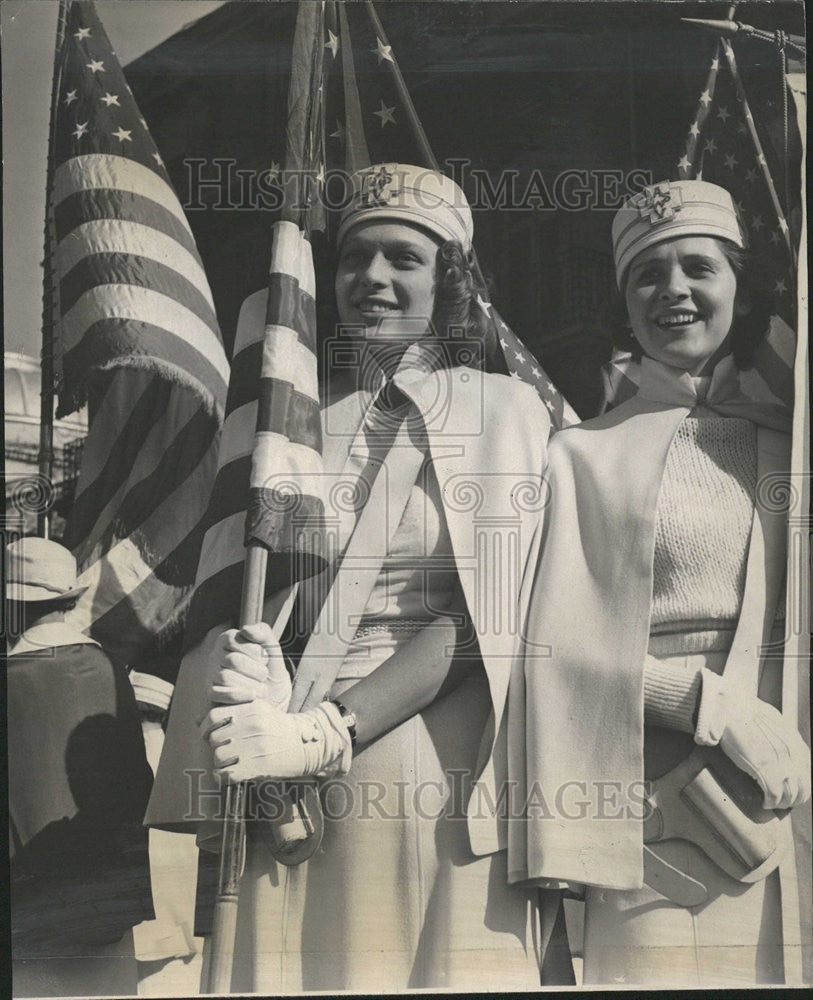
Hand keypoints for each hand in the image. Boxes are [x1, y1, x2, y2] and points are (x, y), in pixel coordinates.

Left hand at [200, 701, 351, 783]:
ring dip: (220, 763)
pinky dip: (223, 778)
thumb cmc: (282, 730)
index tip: (209, 735)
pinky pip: (227, 775)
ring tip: (230, 763)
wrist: (308, 746)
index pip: (214, 715)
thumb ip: (234, 713)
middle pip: (215, 738)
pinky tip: (230, 775)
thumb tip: (199, 720)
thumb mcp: (261, 712)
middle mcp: (252, 726)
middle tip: (225, 751)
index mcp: (252, 709)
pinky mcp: (258, 766)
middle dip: (216, 747)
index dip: (206, 727)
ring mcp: (255, 746)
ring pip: (219, 756)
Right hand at [207, 624, 290, 709]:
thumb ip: (263, 633)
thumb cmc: (271, 672)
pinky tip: (252, 697)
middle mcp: (216, 656)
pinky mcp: (212, 694)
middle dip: (256, 670)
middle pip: (233, 660)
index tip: (264, 660)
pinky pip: (218, 694)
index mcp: (228, 640)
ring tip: (262, 689)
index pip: (234, 640)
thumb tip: (246, 630)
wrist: (274, 699)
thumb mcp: (273, 650)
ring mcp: (212, 675)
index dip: (254, 651)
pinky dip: (239, 696)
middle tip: (264, 677)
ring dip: (251, 685)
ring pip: (226, 677)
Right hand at [696, 669, 810, 809]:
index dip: (801, 787)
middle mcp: (792, 755)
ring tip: (772, 803)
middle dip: (794, 799)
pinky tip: (764, 802)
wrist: (732, 707)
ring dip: (782, 804)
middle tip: (783, 802)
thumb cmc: (746, 711)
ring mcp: (779, 763)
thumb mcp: (774, 722)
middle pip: (803, 789)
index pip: (808, 774)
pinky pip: (774, 796)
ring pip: (790, 796)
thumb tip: (781, 744)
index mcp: (796, 744)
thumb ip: (783, 737)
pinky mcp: (764, 769)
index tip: (791, 790)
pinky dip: (770, 803)